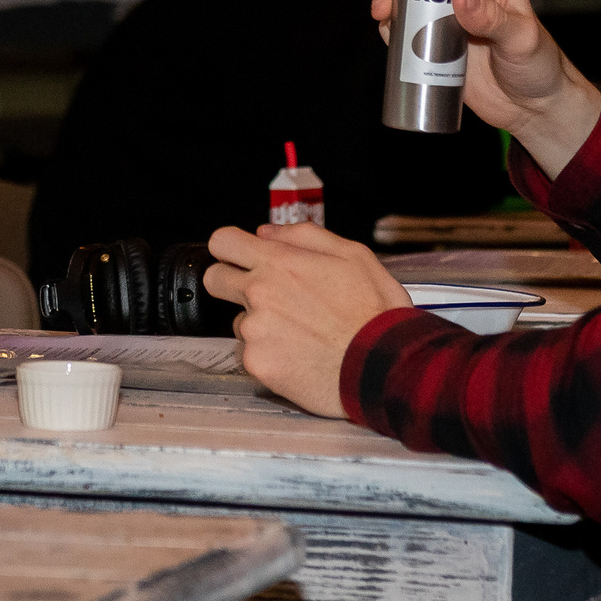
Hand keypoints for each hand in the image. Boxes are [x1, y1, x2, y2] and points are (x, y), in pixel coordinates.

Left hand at [202, 223, 409, 417]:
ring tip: (300, 333)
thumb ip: (303, 236)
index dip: (230, 248)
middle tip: (265, 296)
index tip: (239, 257)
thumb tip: (268, 233)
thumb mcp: (353, 254)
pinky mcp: (257, 364)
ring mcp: (255, 331)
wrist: (385, 367)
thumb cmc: (375, 313)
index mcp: (279, 263)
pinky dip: (270, 355)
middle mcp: (259, 293)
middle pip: (214, 279)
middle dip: (232, 282)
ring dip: (259, 324)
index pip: (222, 242)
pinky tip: (299, 356)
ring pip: (239, 321)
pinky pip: (251, 354)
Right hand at [376, 0, 600, 176]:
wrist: (533, 108)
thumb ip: (493, 17)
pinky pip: (402, 27)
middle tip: (383, 3)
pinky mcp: (432, 40)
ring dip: (385, 0)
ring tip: (382, 20)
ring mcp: (443, 12)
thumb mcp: (521, 38)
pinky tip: (387, 35)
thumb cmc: (540, 65)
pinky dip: (389, 27)